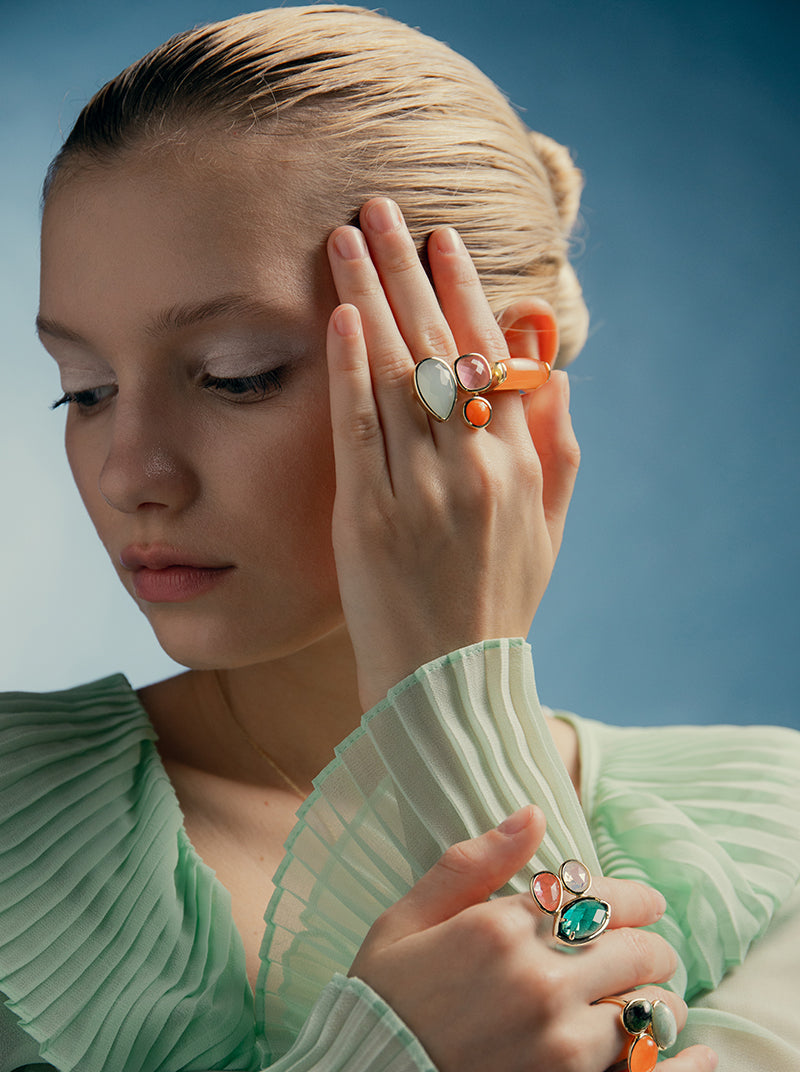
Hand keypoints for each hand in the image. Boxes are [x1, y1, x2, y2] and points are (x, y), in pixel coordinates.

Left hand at [325, 198, 580, 709]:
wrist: (446, 682)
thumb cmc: (498, 604)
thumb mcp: (549, 530)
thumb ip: (558, 448)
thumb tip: (552, 371)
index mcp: (520, 465)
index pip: (492, 355)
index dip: (464, 291)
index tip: (441, 239)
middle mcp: (474, 468)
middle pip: (439, 348)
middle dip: (408, 270)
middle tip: (380, 208)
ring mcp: (418, 492)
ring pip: (394, 375)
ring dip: (367, 297)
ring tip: (344, 237)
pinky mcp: (367, 518)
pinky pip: (358, 430)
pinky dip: (348, 370)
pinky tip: (336, 316)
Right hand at [349, 806, 717, 1071]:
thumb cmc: (385, 1001)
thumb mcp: (408, 920)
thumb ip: (472, 863)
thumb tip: (532, 811)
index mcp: (499, 928)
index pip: (598, 897)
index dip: (634, 900)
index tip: (647, 905)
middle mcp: (538, 980)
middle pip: (635, 951)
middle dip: (651, 948)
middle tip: (651, 954)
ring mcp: (559, 1044)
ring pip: (649, 1011)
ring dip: (658, 1004)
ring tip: (652, 1006)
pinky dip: (681, 1064)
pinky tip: (694, 1057)